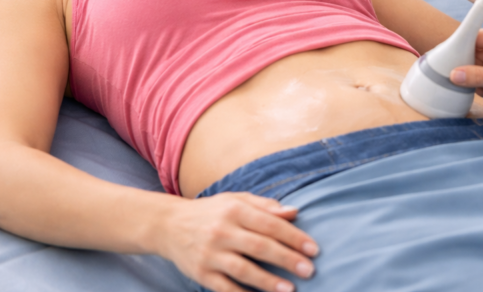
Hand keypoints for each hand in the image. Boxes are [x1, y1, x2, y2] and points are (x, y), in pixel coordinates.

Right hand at [156, 192, 318, 291]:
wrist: (168, 225)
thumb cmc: (211, 212)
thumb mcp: (236, 200)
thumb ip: (266, 206)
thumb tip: (294, 212)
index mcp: (235, 210)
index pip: (270, 224)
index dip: (294, 237)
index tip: (314, 249)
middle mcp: (222, 231)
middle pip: (259, 247)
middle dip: (287, 259)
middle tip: (309, 270)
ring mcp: (210, 254)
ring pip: (243, 270)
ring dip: (268, 281)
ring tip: (289, 289)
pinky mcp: (200, 273)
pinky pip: (224, 288)